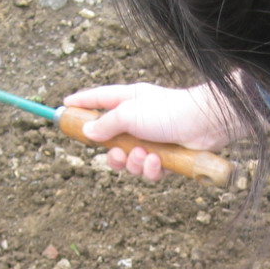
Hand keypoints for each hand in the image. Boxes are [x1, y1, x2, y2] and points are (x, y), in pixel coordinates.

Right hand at [63, 82, 246, 180]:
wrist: (205, 125)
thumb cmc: (167, 111)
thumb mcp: (129, 114)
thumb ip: (106, 123)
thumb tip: (89, 131)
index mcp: (128, 100)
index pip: (97, 98)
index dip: (80, 103)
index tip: (64, 107)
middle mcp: (139, 119)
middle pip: (111, 140)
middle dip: (112, 154)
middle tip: (118, 155)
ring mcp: (154, 138)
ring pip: (130, 160)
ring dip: (133, 163)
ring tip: (144, 156)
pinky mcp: (167, 156)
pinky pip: (149, 170)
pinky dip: (151, 169)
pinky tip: (157, 162)